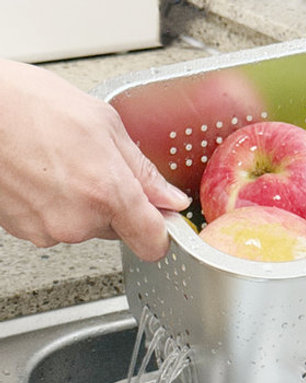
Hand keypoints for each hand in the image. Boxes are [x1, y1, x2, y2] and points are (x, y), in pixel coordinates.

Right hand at [0, 60, 190, 261]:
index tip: (160, 219)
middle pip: (119, 230)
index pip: (154, 243)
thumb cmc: (27, 105)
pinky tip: (41, 175)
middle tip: (93, 166)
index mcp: (108, 194)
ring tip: (59, 164)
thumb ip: (143, 171)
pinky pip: (56, 225)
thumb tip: (169, 199)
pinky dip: (54, 205)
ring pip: (86, 226)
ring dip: (82, 203)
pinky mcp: (26, 233)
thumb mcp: (103, 124)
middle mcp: (80, 222)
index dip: (160, 231)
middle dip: (114, 204)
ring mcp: (49, 230)